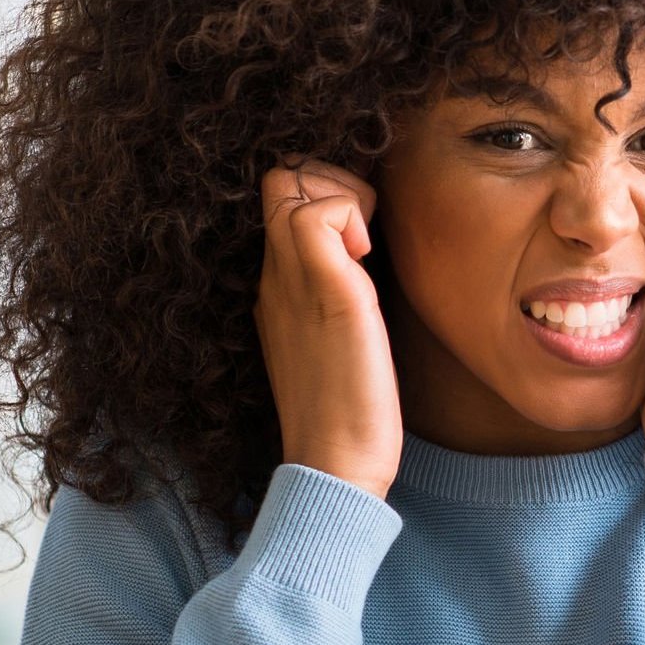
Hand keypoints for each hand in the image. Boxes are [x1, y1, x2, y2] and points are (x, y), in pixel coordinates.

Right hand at [255, 155, 401, 501]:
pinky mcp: (327, 294)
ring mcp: (293, 282)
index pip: (280, 199)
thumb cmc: (347, 412)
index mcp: (278, 286)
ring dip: (341, 193)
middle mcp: (276, 276)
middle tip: (368, 231)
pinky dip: (348, 215)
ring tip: (367, 247)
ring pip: (288, 182)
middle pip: (278, 178)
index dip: (324, 193)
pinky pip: (316, 215)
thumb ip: (340, 298)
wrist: (335, 466)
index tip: (364, 235)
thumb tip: (368, 267)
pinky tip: (369, 258)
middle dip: (331, 179)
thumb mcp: (336, 340)